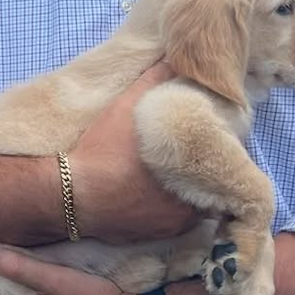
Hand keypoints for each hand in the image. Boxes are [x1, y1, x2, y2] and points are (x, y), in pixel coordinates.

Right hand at [71, 62, 199, 243]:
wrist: (71, 194)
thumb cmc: (103, 150)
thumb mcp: (127, 108)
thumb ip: (154, 81)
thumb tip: (174, 58)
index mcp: (192, 170)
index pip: (223, 162)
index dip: (217, 151)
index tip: (207, 141)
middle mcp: (192, 203)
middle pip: (212, 186)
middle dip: (204, 173)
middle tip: (189, 158)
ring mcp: (175, 224)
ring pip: (196, 206)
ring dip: (190, 193)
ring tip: (173, 176)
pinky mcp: (158, 236)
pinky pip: (176, 223)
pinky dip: (171, 210)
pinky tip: (154, 196)